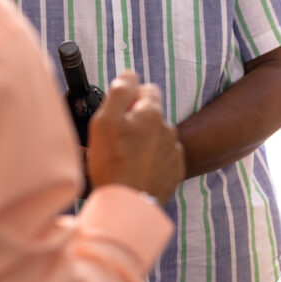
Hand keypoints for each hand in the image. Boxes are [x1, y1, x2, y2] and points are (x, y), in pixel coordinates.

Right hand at [86, 71, 184, 203]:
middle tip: (116, 139)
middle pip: (151, 115)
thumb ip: (119, 92)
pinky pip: (162, 159)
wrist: (128, 205)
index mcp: (152, 113)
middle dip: (136, 121)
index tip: (116, 114)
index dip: (129, 97)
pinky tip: (136, 171)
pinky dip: (151, 161)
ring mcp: (173, 152)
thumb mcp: (105, 121)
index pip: (146, 89)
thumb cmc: (113, 164)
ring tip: (125, 159)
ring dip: (144, 142)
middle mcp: (168, 129)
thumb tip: (129, 76)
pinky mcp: (174, 172)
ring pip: (156, 137)